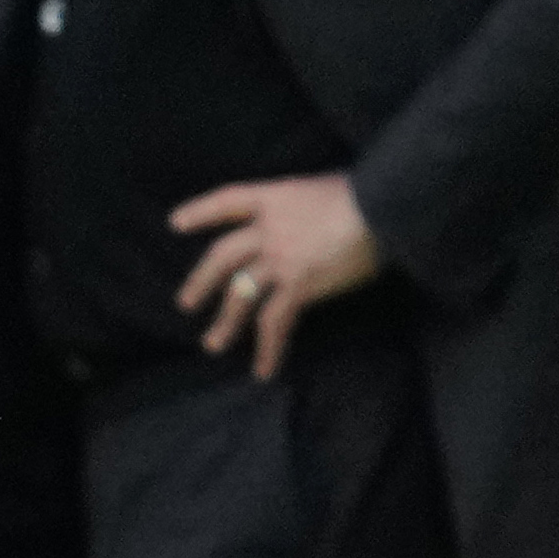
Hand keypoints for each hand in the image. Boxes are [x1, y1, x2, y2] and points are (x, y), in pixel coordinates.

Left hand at [173, 173, 380, 379]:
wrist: (383, 206)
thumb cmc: (367, 191)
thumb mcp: (324, 187)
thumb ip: (305, 206)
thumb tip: (311, 220)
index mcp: (275, 197)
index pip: (228, 201)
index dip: (201, 212)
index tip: (176, 223)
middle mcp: (269, 229)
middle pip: (223, 255)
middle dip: (201, 280)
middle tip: (186, 303)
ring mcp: (280, 259)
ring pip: (240, 294)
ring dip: (225, 322)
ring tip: (212, 344)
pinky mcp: (299, 285)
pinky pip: (275, 321)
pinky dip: (268, 348)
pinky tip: (263, 370)